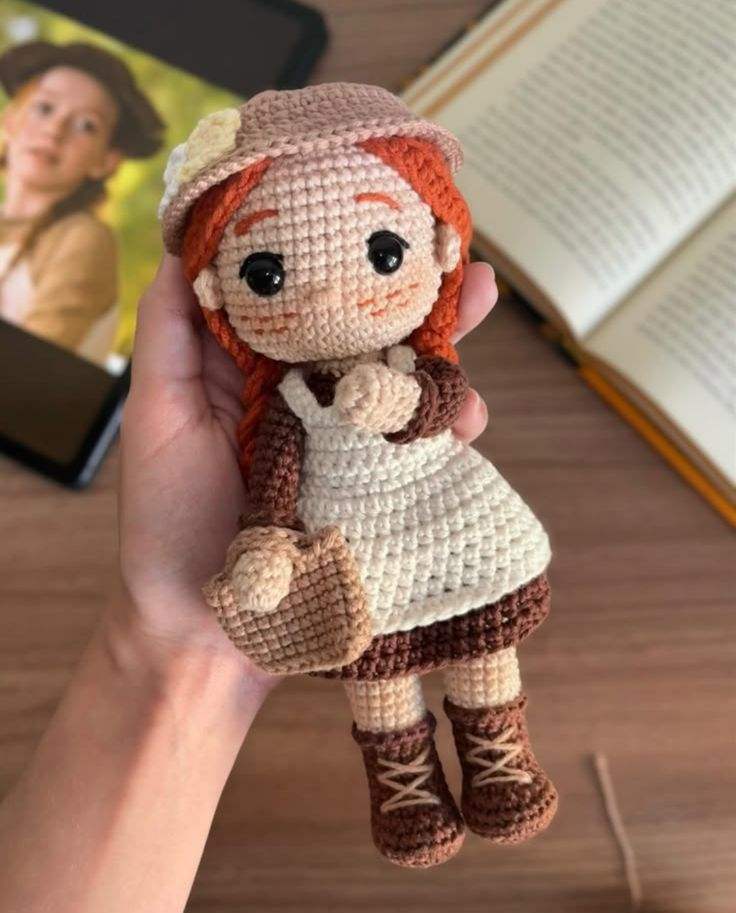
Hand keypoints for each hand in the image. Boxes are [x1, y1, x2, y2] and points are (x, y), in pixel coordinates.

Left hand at [117, 255, 496, 678]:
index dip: (339, 256)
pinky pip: (418, 449)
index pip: (304, 300)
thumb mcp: (156, 418)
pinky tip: (467, 416)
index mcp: (253, 370)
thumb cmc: (168, 521)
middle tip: (458, 254)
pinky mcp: (372, 490)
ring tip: (476, 306)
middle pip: (367, 333)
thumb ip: (170, 336)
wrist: (205, 629)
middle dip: (413, 293)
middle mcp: (306, 399)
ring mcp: (345, 445)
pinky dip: (449, 427)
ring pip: (402, 384)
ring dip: (444, 348)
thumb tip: (186, 246)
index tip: (376, 209)